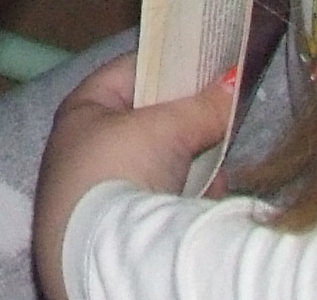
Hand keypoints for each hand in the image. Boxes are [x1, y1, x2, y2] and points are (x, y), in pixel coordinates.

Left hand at [32, 60, 239, 299]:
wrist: (98, 253)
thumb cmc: (118, 171)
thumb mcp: (165, 128)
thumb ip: (202, 105)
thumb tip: (234, 82)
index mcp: (83, 109)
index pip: (132, 71)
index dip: (171, 63)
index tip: (211, 62)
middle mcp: (87, 145)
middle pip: (151, 120)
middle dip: (189, 123)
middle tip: (223, 113)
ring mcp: (104, 186)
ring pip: (164, 163)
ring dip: (193, 164)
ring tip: (217, 159)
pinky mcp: (123, 223)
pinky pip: (165, 199)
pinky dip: (187, 197)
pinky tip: (207, 196)